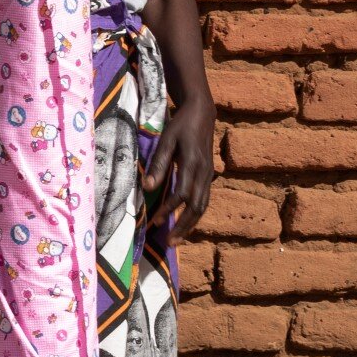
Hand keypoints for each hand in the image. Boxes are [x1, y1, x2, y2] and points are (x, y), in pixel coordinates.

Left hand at [142, 95, 214, 238]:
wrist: (202, 113)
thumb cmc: (180, 125)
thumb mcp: (166, 140)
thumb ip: (158, 164)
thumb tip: (146, 187)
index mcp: (193, 165)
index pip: (181, 195)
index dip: (168, 210)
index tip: (154, 222)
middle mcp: (204, 174)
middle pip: (196, 207)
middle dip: (183, 226)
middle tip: (170, 242)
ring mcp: (209, 175)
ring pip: (203, 206)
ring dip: (190, 224)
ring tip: (177, 238)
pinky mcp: (209, 175)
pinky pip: (204, 199)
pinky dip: (195, 214)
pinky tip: (185, 222)